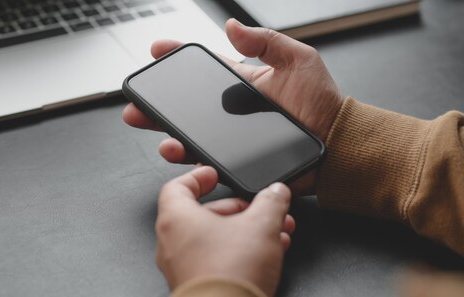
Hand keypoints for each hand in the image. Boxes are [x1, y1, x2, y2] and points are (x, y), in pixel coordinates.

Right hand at [123, 19, 343, 193]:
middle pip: (185, 106)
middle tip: (136, 99)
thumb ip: (266, 42)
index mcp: (242, 85)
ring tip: (149, 123)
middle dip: (157, 101)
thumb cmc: (322, 103)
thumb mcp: (299, 60)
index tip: (156, 50)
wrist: (337, 145)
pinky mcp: (235, 162)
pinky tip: (175, 149)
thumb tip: (232, 26)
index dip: (178, 58)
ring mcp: (231, 139)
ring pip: (189, 134)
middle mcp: (231, 113)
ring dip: (164, 129)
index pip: (203, 69)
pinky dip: (186, 156)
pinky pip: (205, 160)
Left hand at [156, 166, 294, 295]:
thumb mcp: (261, 226)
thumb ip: (270, 202)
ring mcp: (182, 267)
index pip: (176, 186)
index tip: (213, 174)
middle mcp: (172, 242)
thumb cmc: (230, 273)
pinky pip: (216, 260)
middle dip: (236, 208)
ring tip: (273, 231)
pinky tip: (268, 254)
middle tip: (259, 207)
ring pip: (213, 239)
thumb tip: (276, 192)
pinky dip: (238, 253)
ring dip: (243, 231)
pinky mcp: (196, 285)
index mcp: (176, 218)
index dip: (197, 177)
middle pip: (202, 214)